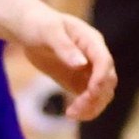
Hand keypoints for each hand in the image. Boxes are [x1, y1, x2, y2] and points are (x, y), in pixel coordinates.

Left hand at [18, 6, 115, 120]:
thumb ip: (65, 47)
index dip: (101, 79)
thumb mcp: (49, 31)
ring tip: (71, 113)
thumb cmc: (38, 24)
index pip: (105, 61)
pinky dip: (85, 109)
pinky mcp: (78, 81)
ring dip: (92, 106)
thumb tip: (81, 65)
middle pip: (108, 80)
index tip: (89, 94)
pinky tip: (70, 113)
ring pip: (102, 93)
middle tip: (75, 108)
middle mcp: (94, 57)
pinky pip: (89, 98)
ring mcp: (87, 70)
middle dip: (96, 96)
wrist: (29, 29)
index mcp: (91, 41)